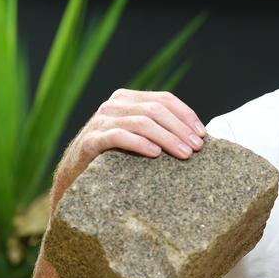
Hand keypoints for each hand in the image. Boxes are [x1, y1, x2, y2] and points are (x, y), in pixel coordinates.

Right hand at [52, 89, 205, 206]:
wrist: (75, 178)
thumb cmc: (116, 158)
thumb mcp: (140, 138)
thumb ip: (160, 129)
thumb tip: (199, 135)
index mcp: (128, 99)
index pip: (164, 99)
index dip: (186, 115)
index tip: (203, 134)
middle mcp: (113, 105)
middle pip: (155, 110)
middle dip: (181, 128)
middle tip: (197, 148)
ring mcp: (100, 121)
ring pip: (141, 122)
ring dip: (167, 138)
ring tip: (184, 153)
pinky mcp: (91, 140)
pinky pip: (119, 136)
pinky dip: (140, 143)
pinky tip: (155, 153)